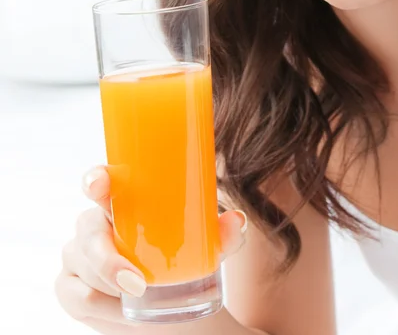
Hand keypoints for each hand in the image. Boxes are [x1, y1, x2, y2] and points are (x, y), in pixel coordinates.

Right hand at [55, 165, 246, 332]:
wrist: (174, 301)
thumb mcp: (207, 246)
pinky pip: (78, 296)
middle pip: (87, 231)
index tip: (99, 186)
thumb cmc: (185, 257)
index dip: (95, 179)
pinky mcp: (70, 285)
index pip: (101, 181)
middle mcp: (96, 222)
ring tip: (141, 297)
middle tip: (137, 283)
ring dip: (111, 287)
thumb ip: (222, 236)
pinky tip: (122, 309)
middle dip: (107, 259)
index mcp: (124, 201)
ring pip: (82, 267)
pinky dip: (103, 307)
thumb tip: (237, 220)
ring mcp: (78, 253)